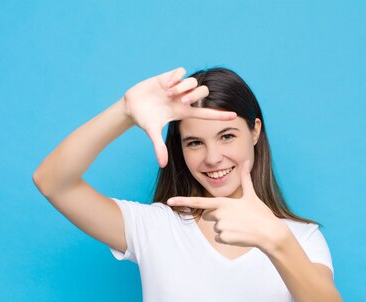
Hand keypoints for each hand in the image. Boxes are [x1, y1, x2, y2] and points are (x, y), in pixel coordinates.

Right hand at [123, 66, 237, 167]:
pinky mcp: (169, 77)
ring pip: (192, 81)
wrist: (131, 105)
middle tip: (181, 101)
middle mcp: (183, 98)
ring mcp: (177, 87)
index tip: (234, 116)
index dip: (220, 114)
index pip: (207, 113)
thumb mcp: (152, 132)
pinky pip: (181, 71)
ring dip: (183, 86)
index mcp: (183, 112)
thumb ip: (158, 148)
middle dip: (195, 96)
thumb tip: (162, 165)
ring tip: (169, 92)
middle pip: (203, 92)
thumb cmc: (144, 119)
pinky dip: (176, 76)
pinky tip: (167, 84)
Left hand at [166, 160, 286, 251]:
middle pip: (207, 216)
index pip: (198, 201)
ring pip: (215, 228)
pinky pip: (219, 238)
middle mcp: (219, 213)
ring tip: (240, 226)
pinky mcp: (223, 237)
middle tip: (235, 218)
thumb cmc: (260, 213)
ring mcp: (220, 226)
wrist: (269, 232)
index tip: (168, 201)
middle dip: (218, 217)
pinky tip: (239, 235)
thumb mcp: (251, 195)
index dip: (182, 201)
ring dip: (225, 229)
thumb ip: (245, 179)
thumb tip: (247, 162)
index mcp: (223, 202)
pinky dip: (228, 238)